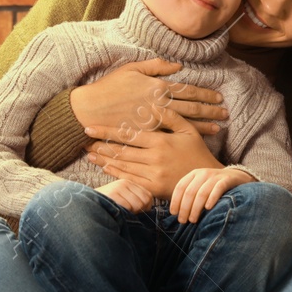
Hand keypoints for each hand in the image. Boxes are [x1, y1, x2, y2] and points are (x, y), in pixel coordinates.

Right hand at [70, 58, 227, 138]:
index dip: (205, 95)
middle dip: (210, 111)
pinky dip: (185, 137)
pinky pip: (171, 136)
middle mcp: (159, 103)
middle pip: (191, 108)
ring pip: (185, 123)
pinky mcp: (148, 134)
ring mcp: (155, 120)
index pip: (188, 90)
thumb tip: (178, 66)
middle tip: (225, 114)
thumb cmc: (110, 87)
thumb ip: (156, 65)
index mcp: (157, 86)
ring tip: (218, 129)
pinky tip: (196, 140)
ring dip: (204, 126)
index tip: (218, 98)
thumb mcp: (132, 69)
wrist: (90, 109)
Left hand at [86, 105, 225, 199]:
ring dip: (104, 160)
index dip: (106, 131)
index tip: (89, 128)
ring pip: (122, 165)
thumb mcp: (188, 130)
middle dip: (100, 146)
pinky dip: (116, 173)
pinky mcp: (153, 188)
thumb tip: (152, 104)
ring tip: (90, 155)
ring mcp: (153, 174)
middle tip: (84, 142)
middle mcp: (154, 158)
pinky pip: (130, 179)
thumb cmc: (197, 152)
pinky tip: (106, 168)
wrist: (207, 181)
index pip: (127, 135)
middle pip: (121, 150)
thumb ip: (170, 116)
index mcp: (160, 141)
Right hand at [95, 177, 152, 212]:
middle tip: (127, 213)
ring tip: (120, 212)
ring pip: (138, 205)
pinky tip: (116, 213)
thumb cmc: (106, 206)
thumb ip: (135, 199)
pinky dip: (124, 214)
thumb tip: (149, 208)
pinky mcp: (113, 194)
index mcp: (129, 183)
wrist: (85, 206)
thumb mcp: (122, 199)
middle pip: (145, 201)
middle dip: (139, 211)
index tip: (135, 211)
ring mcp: (118, 187)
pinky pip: (128, 207)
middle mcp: (124, 183)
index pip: (148, 196)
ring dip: (131, 213)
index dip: (145, 207)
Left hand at [170, 167, 252, 222]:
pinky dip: (212, 199)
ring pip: (202, 193)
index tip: (174, 213)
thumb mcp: (201, 186)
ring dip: (196, 208)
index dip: (175, 201)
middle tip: (183, 221)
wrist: (237, 177)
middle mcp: (203, 173)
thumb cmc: (214, 187)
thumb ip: (190, 194)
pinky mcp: (227, 180)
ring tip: (193, 220)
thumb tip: (176, 212)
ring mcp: (215, 176)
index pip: (180, 187)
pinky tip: (208, 208)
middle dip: (184, 208)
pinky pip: (218, 189)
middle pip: (190, 192)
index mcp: (194, 174)